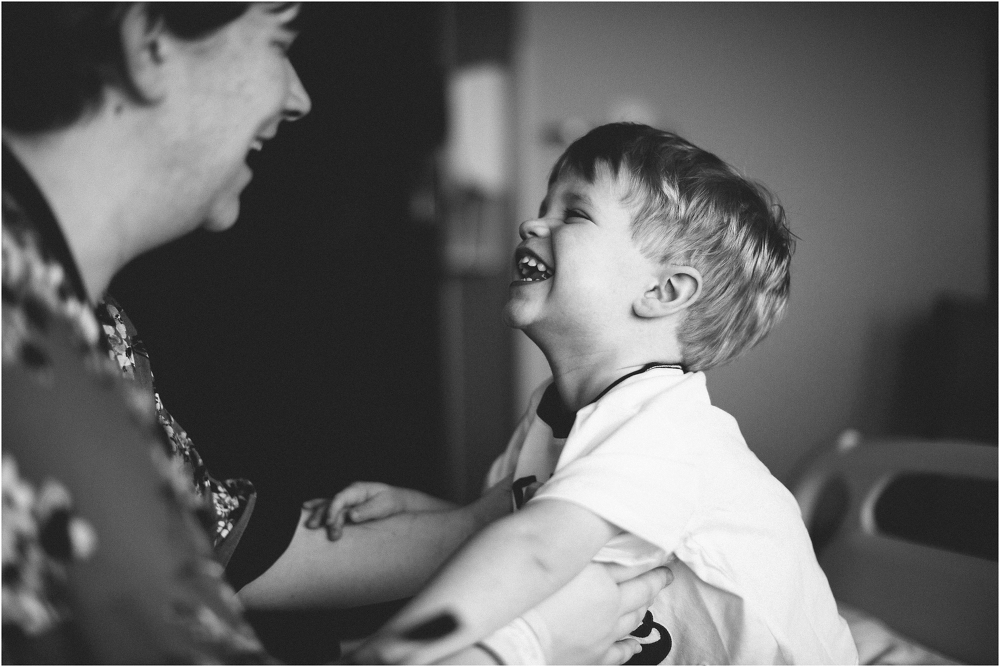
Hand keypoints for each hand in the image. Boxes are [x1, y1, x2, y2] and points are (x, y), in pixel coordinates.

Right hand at [303, 482, 452, 539]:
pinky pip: (330, 506)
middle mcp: (349, 494)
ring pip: (328, 505)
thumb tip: (351, 516)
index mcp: (358, 489)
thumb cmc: (391, 502)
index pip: (341, 498)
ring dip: (319, 515)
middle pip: (332, 503)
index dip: (333, 510)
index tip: (329, 523)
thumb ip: (367, 511)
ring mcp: (347, 500)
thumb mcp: (384, 506)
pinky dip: (318, 506)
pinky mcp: (346, 507)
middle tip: (317, 528)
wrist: (398, 502)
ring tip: (311, 526)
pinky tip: (305, 507)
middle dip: (324, 515)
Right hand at [527, 562, 672, 664]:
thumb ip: (581, 548)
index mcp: (603, 581)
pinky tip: (636, 644)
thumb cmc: (532, 597)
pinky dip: (631, 646)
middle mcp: (611, 607)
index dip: (651, 561)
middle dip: (655, 583)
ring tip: (648, 601)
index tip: (663, 555)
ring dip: (643, 609)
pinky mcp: (596, 656)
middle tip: (665, 576)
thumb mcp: (560, 563)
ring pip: (634, 620)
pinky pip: (621, 652)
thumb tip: (600, 535)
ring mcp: (606, 634)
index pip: (636, 567)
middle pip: (641, 593)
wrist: (518, 638)